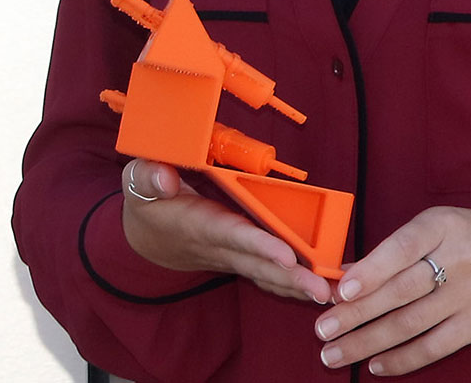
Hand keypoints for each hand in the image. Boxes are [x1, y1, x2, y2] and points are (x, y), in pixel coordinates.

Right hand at [119, 159, 334, 303]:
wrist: (146, 238)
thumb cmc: (147, 204)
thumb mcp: (137, 184)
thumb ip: (148, 177)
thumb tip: (165, 178)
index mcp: (199, 224)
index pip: (233, 235)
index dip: (260, 245)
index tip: (286, 255)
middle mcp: (219, 246)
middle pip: (259, 264)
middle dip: (291, 277)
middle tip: (324, 289)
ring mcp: (232, 256)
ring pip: (269, 273)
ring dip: (300, 285)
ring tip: (333, 293)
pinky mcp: (241, 258)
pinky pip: (270, 274)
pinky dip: (295, 283)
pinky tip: (324, 288)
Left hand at [312, 206, 470, 374]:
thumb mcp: (440, 224)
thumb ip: (396, 248)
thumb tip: (347, 272)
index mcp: (442, 226)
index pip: (401, 249)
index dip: (370, 271)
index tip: (340, 290)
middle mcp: (457, 259)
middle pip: (400, 292)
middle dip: (357, 314)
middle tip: (322, 330)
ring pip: (412, 323)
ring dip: (369, 341)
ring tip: (335, 353)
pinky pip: (437, 345)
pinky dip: (405, 358)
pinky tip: (377, 365)